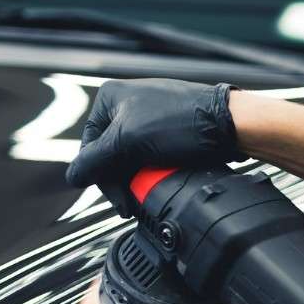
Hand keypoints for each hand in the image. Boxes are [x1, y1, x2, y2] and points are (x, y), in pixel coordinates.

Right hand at [66, 79, 239, 197]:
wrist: (230, 125)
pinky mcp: (169, 132)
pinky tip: (157, 185)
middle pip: (110, 155)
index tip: (117, 198)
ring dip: (135, 181)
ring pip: (131, 159)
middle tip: (128, 204)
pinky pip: (152, 157)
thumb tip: (73, 176)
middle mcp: (127, 105)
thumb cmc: (181, 123)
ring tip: (143, 198)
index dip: (100, 176)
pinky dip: (152, 173)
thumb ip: (96, 161)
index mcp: (110, 99)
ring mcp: (149, 118)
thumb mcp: (128, 143)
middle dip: (119, 181)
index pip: (90, 146)